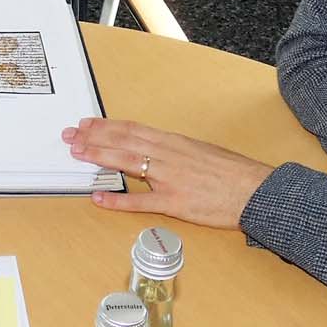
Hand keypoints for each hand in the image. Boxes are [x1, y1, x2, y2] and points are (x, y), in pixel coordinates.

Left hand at [62, 118, 274, 229]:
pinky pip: (140, 201)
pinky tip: (99, 198)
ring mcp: (170, 178)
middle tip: (70, 135)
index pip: (132, 129)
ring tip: (77, 153)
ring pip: (127, 162)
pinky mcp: (174, 202)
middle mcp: (168, 155)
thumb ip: (176, 152)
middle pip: (124, 141)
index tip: (87, 124)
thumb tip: (155, 151)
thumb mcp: (202, 152)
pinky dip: (117, 200)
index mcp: (174, 142)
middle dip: (94, 137)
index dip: (106, 126)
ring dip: (99, 156)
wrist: (256, 191)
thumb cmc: (233, 173)